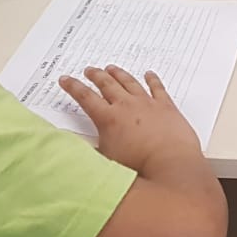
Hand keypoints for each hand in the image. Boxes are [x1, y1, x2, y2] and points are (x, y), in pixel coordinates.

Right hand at [60, 66, 202, 171]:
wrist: (170, 164)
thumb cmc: (138, 168)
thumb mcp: (105, 161)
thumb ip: (90, 151)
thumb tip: (76, 148)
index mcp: (108, 119)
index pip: (85, 97)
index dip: (73, 87)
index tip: (66, 80)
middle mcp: (126, 106)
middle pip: (107, 84)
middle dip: (96, 75)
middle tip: (89, 70)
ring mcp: (147, 104)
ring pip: (130, 82)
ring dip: (119, 74)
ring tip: (112, 68)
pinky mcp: (166, 107)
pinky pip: (157, 88)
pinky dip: (152, 79)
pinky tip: (149, 74)